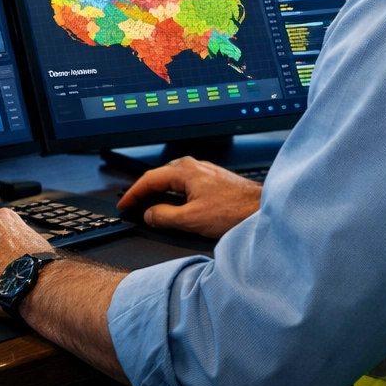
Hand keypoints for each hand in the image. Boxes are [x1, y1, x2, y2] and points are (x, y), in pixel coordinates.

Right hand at [116, 156, 261, 238]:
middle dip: (144, 190)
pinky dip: (173, 194)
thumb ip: (164, 216)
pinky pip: (185, 184)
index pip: (149, 179)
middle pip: (160, 176)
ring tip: (150, 206)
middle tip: (133, 204)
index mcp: (184, 171)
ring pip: (173, 180)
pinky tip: (176, 205)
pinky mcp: (213, 181)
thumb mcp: (191, 219)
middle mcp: (193, 166)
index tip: (124, 203)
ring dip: (159, 192)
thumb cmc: (233, 210)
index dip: (133, 193)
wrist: (260, 209)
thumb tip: (149, 214)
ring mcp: (204, 172)